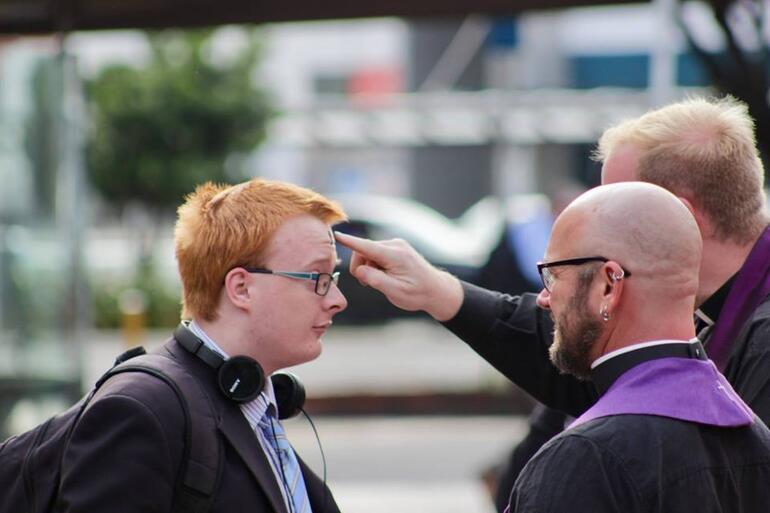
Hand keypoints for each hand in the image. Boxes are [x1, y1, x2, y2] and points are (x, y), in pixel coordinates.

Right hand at [334, 231, 463, 321]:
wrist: (436, 290)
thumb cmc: (417, 293)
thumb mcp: (395, 291)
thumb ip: (375, 280)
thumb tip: (359, 270)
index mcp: (395, 255)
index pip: (367, 247)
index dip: (350, 242)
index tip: (337, 235)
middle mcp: (395, 245)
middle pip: (364, 251)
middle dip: (361, 267)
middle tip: (368, 284)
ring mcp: (396, 245)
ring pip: (368, 253)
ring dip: (369, 267)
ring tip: (382, 281)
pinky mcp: (396, 247)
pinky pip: (376, 253)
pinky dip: (375, 265)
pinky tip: (386, 275)